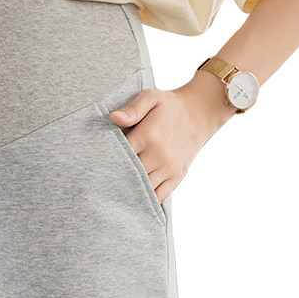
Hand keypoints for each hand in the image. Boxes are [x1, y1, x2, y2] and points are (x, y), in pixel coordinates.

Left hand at [108, 71, 235, 201]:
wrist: (202, 112)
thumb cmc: (171, 105)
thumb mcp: (151, 97)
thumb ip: (133, 108)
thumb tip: (113, 118)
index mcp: (148, 136)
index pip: (120, 154)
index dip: (107, 159)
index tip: (96, 163)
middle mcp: (158, 155)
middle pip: (129, 174)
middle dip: (115, 177)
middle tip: (99, 181)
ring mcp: (168, 168)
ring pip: (142, 187)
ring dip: (128, 190)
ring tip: (113, 191)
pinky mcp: (177, 176)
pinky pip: (159, 196)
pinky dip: (147, 200)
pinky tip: (135, 198)